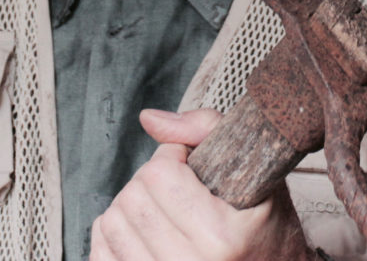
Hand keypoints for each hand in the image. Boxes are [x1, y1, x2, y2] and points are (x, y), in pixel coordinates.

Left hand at [89, 108, 313, 260]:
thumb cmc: (266, 227)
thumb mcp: (257, 168)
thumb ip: (205, 128)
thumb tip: (149, 119)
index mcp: (221, 238)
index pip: (160, 173)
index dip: (172, 154)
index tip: (188, 161)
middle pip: (132, 197)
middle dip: (149, 179)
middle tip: (176, 186)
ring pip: (112, 223)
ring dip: (131, 206)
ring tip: (161, 208)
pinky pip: (101, 252)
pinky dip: (113, 235)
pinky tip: (142, 231)